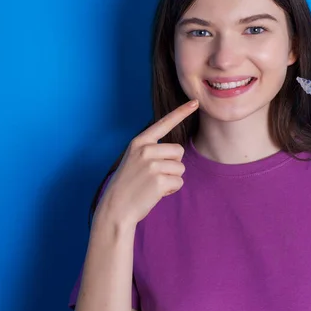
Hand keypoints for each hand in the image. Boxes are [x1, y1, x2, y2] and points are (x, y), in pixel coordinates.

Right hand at [94, 100, 198, 227]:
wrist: (115, 208)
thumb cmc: (128, 184)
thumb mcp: (134, 159)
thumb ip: (152, 151)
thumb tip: (176, 152)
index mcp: (139, 142)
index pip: (164, 123)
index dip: (181, 112)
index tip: (195, 102)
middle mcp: (146, 150)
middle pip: (179, 151)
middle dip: (173, 165)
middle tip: (155, 175)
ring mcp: (152, 165)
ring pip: (180, 167)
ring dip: (172, 178)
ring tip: (154, 184)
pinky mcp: (159, 180)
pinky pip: (179, 182)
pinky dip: (171, 190)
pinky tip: (156, 193)